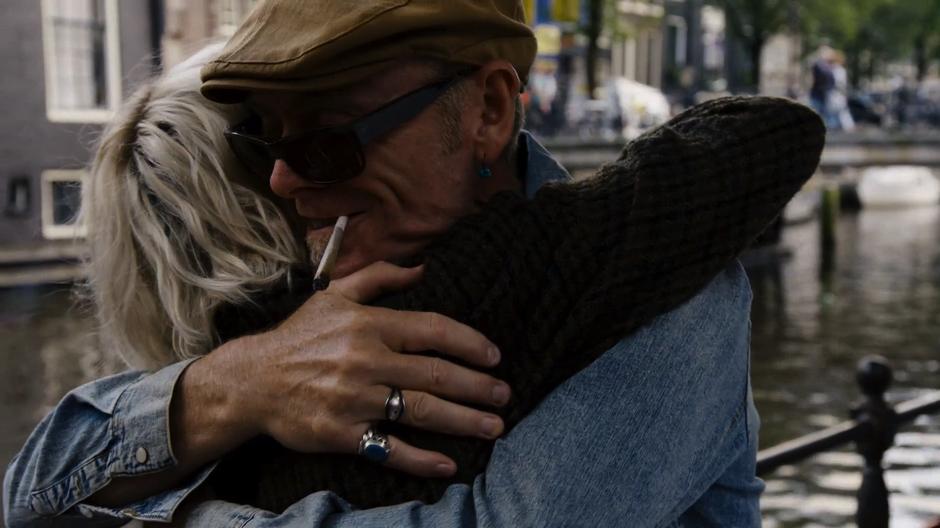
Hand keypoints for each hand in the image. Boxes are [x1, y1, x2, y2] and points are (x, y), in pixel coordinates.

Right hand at [205, 262, 509, 477]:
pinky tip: (449, 465)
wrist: (251, 381)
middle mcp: (365, 360)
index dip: (470, 343)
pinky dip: (421, 459)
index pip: (433, 330)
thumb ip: (379, 276)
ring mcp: (354, 399)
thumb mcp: (334, 294)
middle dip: (477, 386)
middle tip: (505, 395)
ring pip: (420, 411)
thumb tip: (423, 267)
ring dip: (464, 421)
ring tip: (495, 427)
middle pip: (435, 374)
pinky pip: (388, 449)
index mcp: (369, 325)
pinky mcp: (341, 433)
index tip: (495, 357)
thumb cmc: (299, 336)